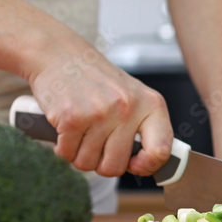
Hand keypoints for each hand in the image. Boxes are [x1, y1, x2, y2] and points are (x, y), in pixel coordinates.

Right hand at [27, 43, 173, 176]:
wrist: (60, 55)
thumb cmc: (97, 80)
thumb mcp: (132, 96)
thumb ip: (143, 127)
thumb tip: (147, 165)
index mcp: (151, 104)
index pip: (161, 151)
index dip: (147, 166)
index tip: (134, 165)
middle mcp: (128, 108)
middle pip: (115, 166)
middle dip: (101, 162)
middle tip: (96, 143)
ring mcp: (100, 113)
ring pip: (88, 163)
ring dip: (80, 154)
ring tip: (81, 131)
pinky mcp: (72, 117)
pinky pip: (67, 154)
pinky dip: (63, 147)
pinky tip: (66, 129)